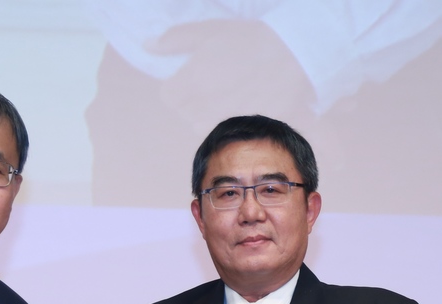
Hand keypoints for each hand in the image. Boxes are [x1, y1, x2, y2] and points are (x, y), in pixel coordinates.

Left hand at [147, 19, 314, 134]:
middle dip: (195, 99)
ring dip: (211, 114)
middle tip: (218, 81)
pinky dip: (232, 125)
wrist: (295, 55)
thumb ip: (174, 40)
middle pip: (186, 112)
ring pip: (204, 126)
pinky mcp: (242, 131)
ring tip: (232, 93)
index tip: (192, 77)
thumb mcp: (209, 31)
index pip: (169, 95)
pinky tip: (246, 105)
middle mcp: (203, 107)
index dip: (178, 85)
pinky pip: (227, 134)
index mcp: (191, 82)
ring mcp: (224, 122)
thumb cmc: (249, 39)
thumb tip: (147, 46)